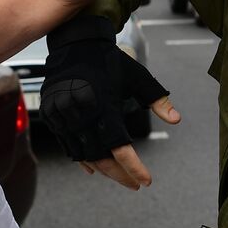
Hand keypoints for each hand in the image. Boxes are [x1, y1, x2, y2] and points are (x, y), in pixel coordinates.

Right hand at [39, 13, 178, 188]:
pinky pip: (66, 145)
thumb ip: (158, 99)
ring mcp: (63, 114)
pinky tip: (93, 169)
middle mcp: (81, 111)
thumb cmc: (110, 61)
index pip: (119, 147)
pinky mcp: (51, 113)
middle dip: (120, 174)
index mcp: (104, 103)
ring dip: (102, 169)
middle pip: (101, 156)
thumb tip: (176, 120)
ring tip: (118, 176)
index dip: (133, 167)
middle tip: (135, 185)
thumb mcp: (138, 77)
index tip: (146, 181)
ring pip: (83, 154)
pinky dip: (80, 159)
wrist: (74, 42)